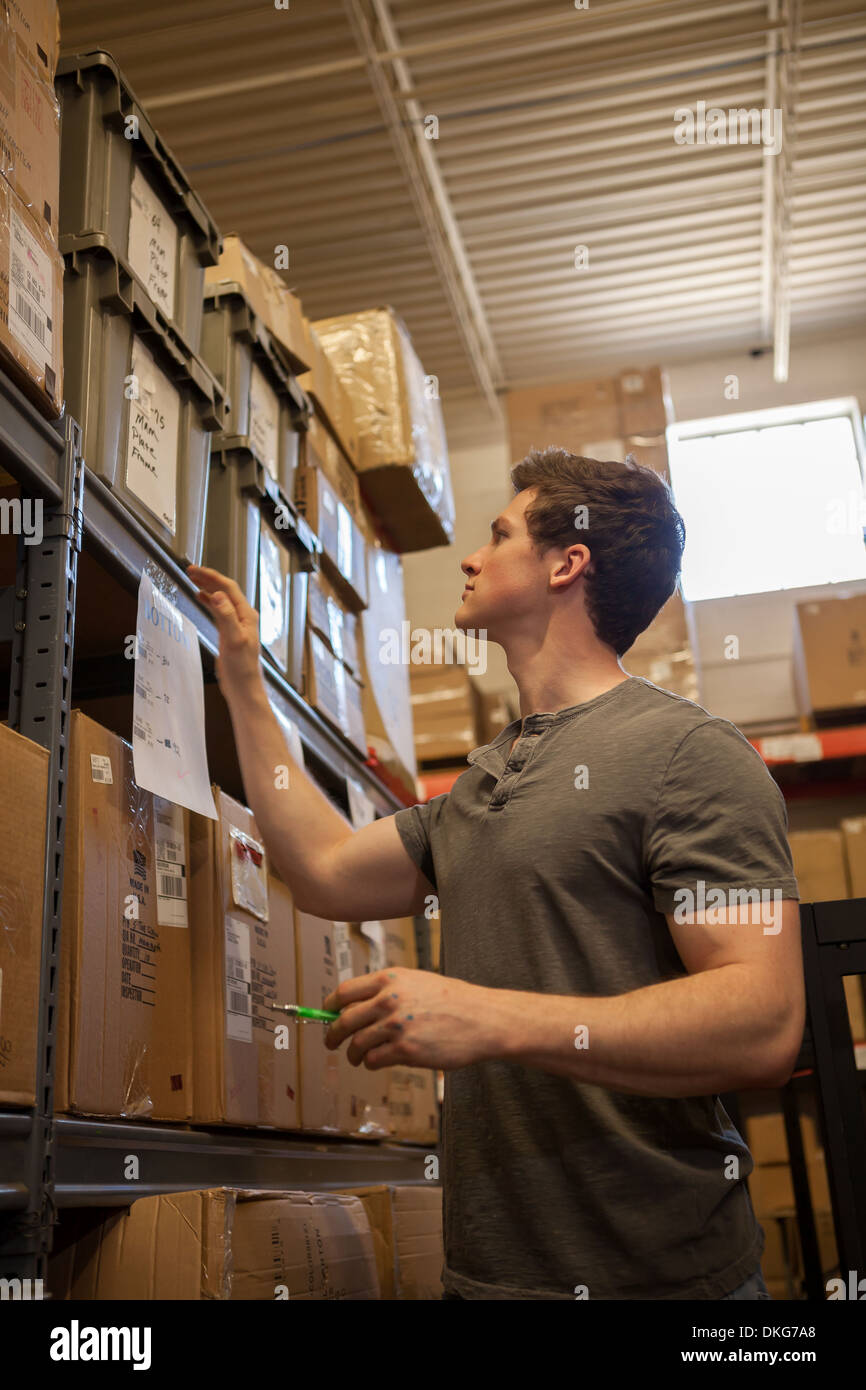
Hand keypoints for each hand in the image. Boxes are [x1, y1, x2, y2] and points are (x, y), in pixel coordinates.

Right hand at [186, 565, 263, 705]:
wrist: (243, 688)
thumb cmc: (242, 668)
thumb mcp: (233, 640)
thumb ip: (226, 617)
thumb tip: (217, 595)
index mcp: (246, 615)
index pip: (228, 588)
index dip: (212, 576)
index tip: (195, 570)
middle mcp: (243, 617)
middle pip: (224, 590)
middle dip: (208, 578)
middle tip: (190, 571)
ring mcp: (237, 624)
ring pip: (220, 598)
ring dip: (207, 587)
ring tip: (193, 579)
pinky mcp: (229, 632)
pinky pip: (218, 610)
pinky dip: (208, 601)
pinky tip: (200, 598)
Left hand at [322, 967, 494, 1069]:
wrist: (482, 1019)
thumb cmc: (454, 1001)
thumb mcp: (418, 982)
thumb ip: (389, 991)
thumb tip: (358, 1006)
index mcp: (390, 979)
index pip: (345, 991)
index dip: (329, 1006)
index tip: (326, 1014)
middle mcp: (388, 1000)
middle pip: (344, 1020)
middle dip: (333, 1035)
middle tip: (332, 1042)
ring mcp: (395, 1025)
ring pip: (356, 1044)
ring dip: (353, 1054)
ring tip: (357, 1058)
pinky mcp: (405, 1050)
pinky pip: (373, 1060)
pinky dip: (371, 1064)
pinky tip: (378, 1062)